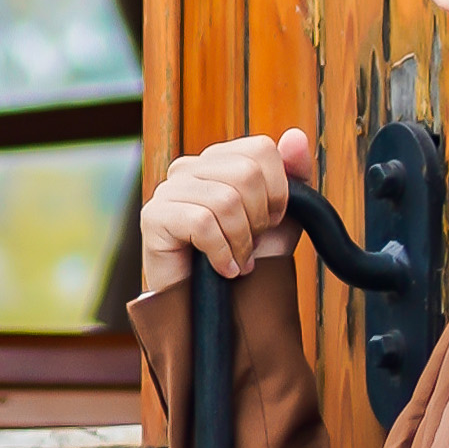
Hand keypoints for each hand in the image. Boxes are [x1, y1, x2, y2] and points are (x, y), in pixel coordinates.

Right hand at [142, 129, 314, 294]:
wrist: (216, 311)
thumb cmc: (243, 262)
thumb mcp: (281, 219)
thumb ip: (293, 177)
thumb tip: (295, 135)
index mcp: (218, 161)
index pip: (260, 149)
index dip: (278, 190)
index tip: (272, 221)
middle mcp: (189, 168)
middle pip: (246, 173)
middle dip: (259, 219)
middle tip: (251, 244)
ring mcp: (168, 190)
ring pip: (226, 200)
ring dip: (241, 241)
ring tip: (236, 259)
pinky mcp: (153, 217)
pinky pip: (202, 224)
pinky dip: (222, 254)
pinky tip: (222, 269)